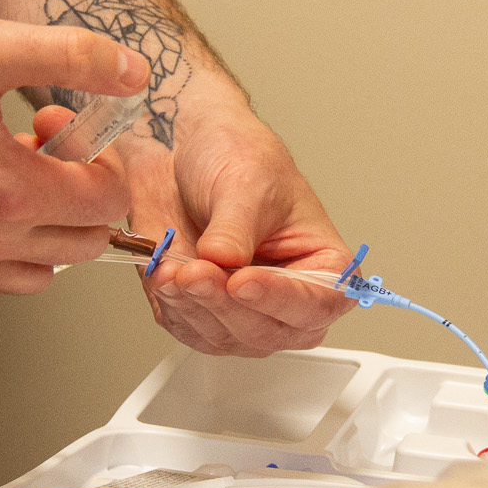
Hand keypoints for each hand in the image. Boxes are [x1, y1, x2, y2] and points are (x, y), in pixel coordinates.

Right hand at [0, 8, 146, 316]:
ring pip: (32, 277)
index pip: (105, 203)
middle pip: (79, 244)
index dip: (100, 160)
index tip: (63, 128)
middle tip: (36, 144)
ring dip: (40, 232)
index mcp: (6, 188)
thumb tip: (133, 72)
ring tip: (6, 176)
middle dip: (76, 193)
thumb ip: (70, 57)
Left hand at [38, 90, 354, 356]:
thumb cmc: (238, 158)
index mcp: (323, 267)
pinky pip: (186, 328)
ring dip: (194, 306)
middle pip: (267, 332)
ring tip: (175, 270)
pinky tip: (164, 276)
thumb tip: (224, 261)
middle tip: (199, 271)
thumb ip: (236, 228)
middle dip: (226, 304)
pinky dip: (171, 305)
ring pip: (223, 336)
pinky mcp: (200, 314)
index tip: (243, 281)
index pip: (317, 304)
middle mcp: (287, 300)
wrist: (186, 150)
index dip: (280, 299)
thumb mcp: (246, 183)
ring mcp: (244, 312)